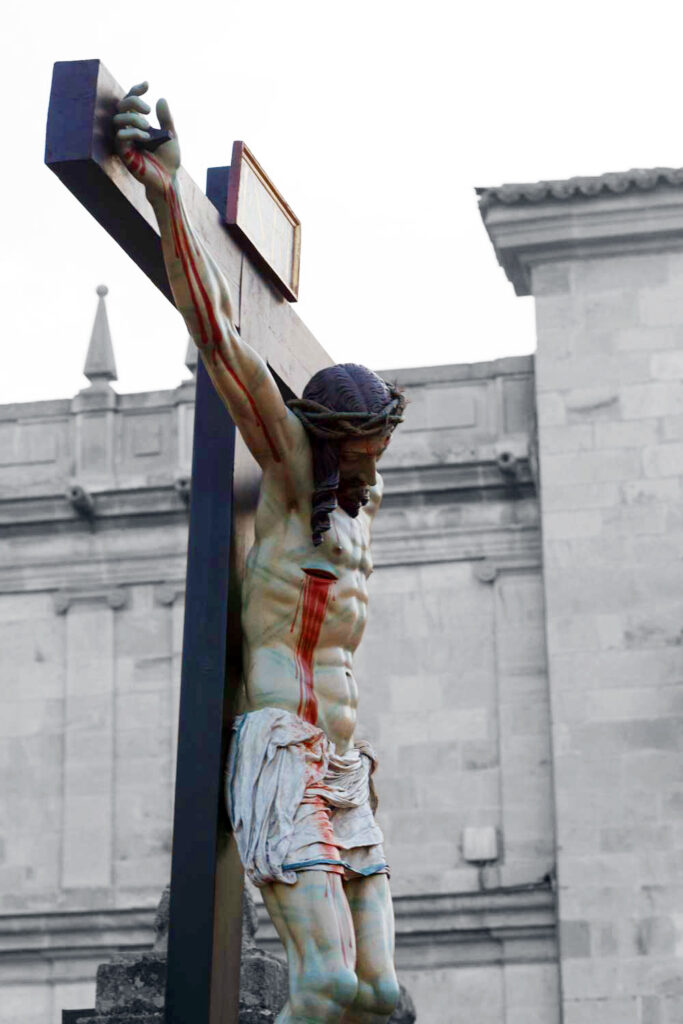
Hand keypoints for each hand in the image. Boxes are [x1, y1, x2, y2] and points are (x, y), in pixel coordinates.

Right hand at [113, 82, 180, 197]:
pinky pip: (120, 137)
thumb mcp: (171, 135)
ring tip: (147, 126)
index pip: (131, 102)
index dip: (136, 90)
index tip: (147, 85)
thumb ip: (166, 119)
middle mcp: (129, 130)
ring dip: (132, 118)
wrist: (169, 179)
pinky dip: (132, 133)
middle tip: (148, 110)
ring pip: (117, 120)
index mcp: (138, 123)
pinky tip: (145, 137)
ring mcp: (125, 141)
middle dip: (132, 101)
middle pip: (120, 106)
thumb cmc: (169, 159)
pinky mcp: (124, 153)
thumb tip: (161, 99)